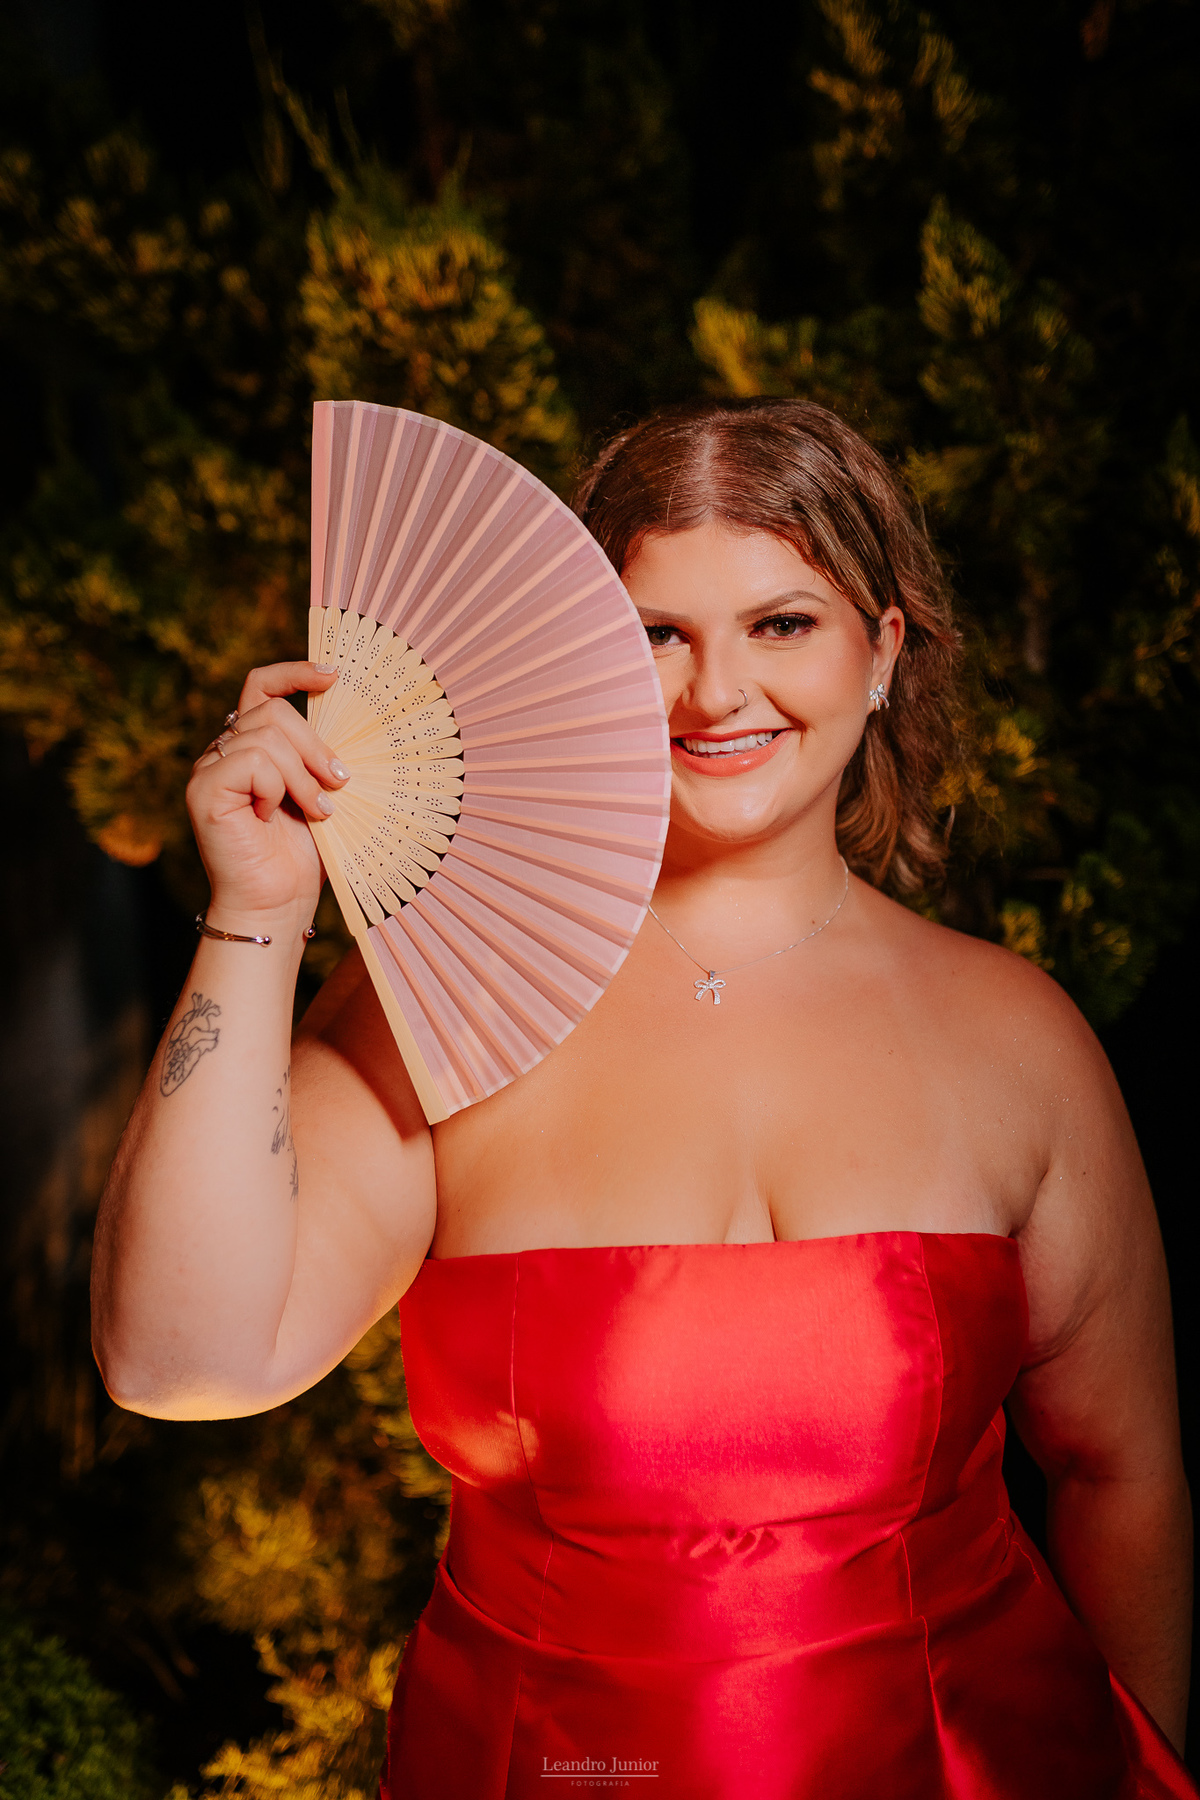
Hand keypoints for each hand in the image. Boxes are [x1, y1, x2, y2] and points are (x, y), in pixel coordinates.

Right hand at [187, 662, 347, 932]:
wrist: (278, 903)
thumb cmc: (301, 855)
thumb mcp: (319, 792)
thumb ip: (318, 755)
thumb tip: (345, 716)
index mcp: (249, 746)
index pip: (261, 687)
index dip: (294, 673)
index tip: (333, 676)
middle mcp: (223, 751)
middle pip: (271, 711)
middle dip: (315, 746)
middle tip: (338, 784)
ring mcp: (208, 769)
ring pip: (266, 736)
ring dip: (303, 777)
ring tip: (315, 812)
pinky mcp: (203, 789)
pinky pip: (252, 761)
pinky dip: (276, 788)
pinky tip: (271, 817)